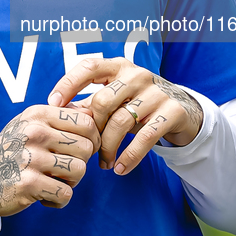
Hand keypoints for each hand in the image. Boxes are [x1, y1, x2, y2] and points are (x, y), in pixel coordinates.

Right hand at [0, 105, 100, 217]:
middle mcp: (34, 132)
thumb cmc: (14, 150)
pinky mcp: (28, 184)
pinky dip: (58, 200)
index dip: (93, 138)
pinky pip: (65, 194)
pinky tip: (44, 196)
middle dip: (80, 162)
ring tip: (53, 181)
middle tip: (63, 169)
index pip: (86, 122)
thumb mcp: (31, 124)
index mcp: (38, 114)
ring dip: (70, 182)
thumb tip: (93, 115)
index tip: (84, 149)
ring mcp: (30, 158)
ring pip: (79, 171)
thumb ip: (60, 118)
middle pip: (86, 148)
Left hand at [47, 58, 202, 175]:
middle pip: (103, 101)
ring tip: (103, 164)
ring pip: (121, 121)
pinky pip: (146, 137)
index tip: (53, 104)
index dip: (68, 84)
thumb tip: (56, 116)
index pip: (89, 67)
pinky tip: (120, 168)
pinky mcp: (172, 111)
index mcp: (119, 66)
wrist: (182, 110)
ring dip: (108, 148)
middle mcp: (137, 75)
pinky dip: (130, 156)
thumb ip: (88, 105)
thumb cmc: (137, 103)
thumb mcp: (115, 99)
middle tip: (88, 148)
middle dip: (92, 129)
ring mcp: (156, 92)